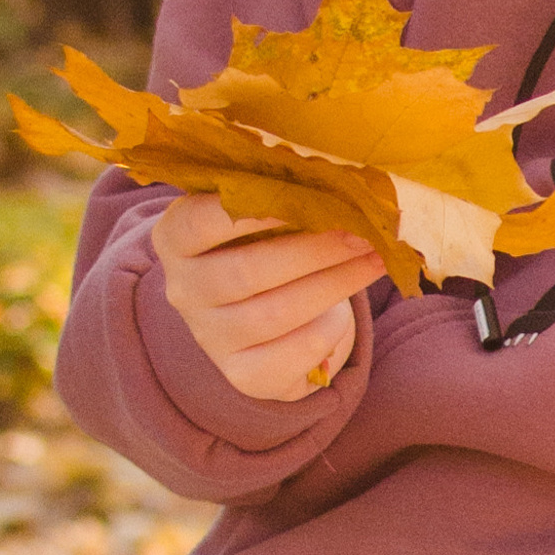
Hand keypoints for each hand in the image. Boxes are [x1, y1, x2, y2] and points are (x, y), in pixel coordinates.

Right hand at [150, 192, 385, 401]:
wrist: (268, 313)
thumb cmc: (269, 241)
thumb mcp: (264, 212)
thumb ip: (286, 193)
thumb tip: (348, 181)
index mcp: (178, 239)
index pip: (198, 223)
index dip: (250, 209)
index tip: (305, 193)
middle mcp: (185, 290)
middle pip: (247, 272)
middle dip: (315, 250)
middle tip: (364, 231)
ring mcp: (211, 337)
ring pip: (274, 314)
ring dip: (335, 283)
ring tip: (376, 258)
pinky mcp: (243, 374)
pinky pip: (292, 353)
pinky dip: (328, 328)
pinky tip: (348, 307)